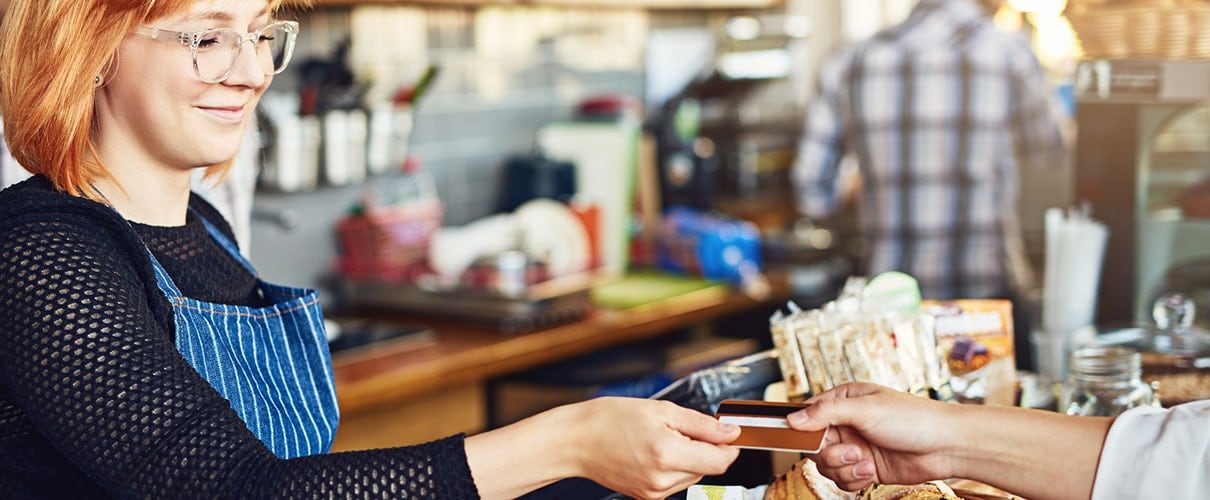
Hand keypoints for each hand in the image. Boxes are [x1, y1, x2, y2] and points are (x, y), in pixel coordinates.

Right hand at [565, 398, 740, 498]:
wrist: (575, 441)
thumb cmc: (609, 420)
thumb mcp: (660, 410)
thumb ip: (701, 424)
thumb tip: (730, 432)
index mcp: (667, 453)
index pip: (720, 461)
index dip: (728, 445)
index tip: (725, 431)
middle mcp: (662, 479)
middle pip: (708, 468)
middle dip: (703, 448)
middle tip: (679, 427)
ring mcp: (654, 492)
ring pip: (692, 476)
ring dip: (688, 458)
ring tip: (661, 438)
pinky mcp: (647, 497)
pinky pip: (674, 482)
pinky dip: (673, 467)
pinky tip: (653, 452)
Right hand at [786, 382, 956, 490]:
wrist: (945, 446)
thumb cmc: (912, 418)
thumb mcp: (865, 409)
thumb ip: (826, 413)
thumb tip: (793, 419)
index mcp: (843, 401)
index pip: (808, 415)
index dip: (803, 430)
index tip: (803, 440)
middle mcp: (846, 424)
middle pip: (814, 446)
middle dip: (831, 454)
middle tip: (852, 451)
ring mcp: (855, 447)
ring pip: (827, 466)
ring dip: (845, 468)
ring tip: (866, 461)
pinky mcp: (864, 468)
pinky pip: (842, 480)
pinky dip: (853, 479)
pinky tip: (871, 472)